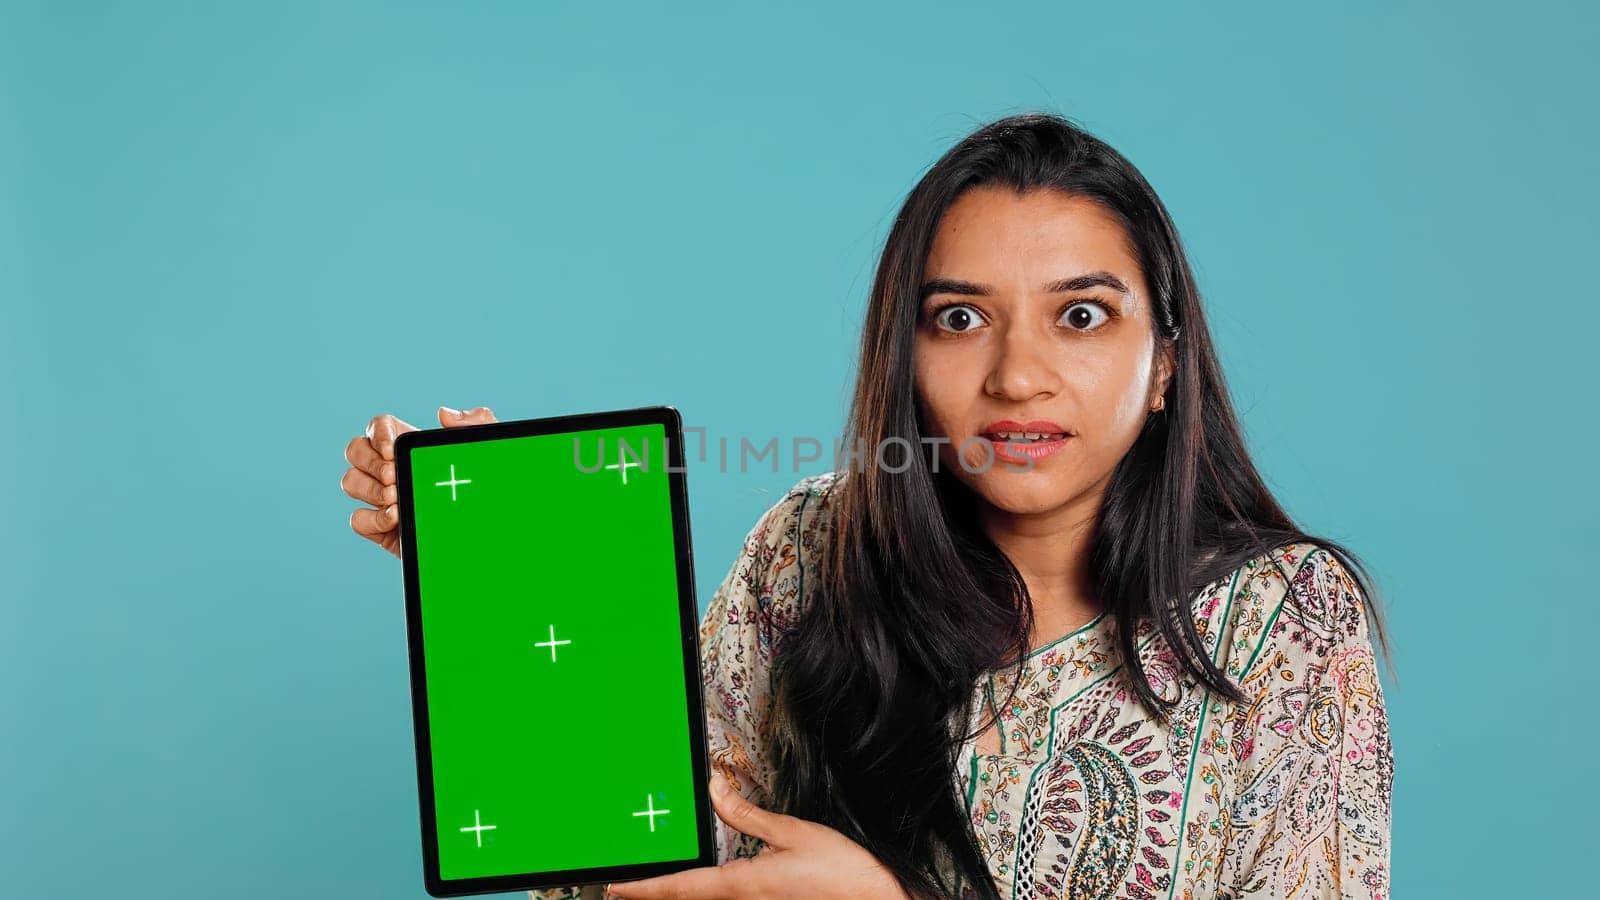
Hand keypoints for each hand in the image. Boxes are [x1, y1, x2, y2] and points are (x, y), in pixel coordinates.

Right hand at [342, 405, 496, 556]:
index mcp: (415, 447)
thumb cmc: (494, 490)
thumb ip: (477, 423)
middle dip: (370, 462)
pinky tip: (396, 519)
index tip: (393, 450)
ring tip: (398, 499)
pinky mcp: (385, 530)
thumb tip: (443, 414)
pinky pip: (358, 520)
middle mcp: (394, 470)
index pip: (379, 427)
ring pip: (351, 483)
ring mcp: (386, 500)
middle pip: (355, 451)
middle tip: (395, 476)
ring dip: (370, 489)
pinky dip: (371, 518)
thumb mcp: (493, 454)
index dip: (377, 434)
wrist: (497, 537)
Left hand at [604, 773, 910, 899]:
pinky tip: (715, 890)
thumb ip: (747, 814)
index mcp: (740, 885)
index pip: (677, 886)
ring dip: (684, 895)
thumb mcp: (792, 831)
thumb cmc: (843, 873)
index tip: (612, 885)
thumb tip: (714, 788)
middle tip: (625, 888)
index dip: (641, 887)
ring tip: (660, 888)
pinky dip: (713, 896)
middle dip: (657, 893)